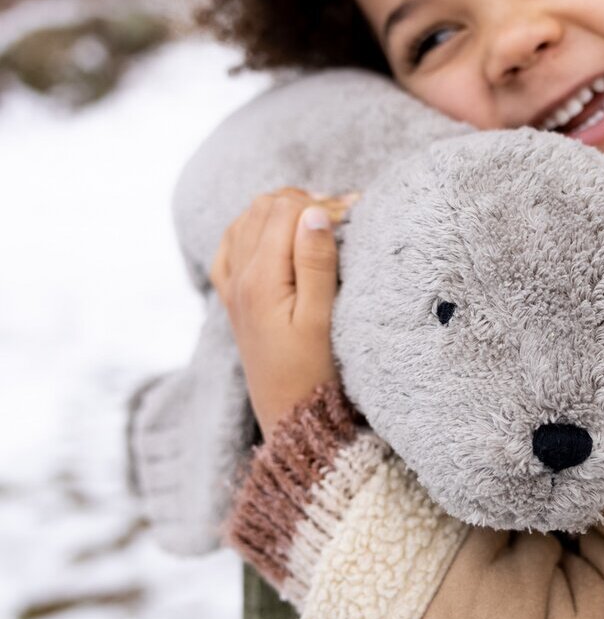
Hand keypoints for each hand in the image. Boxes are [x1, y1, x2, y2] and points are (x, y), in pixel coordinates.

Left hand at [210, 187, 358, 437]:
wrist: (291, 415)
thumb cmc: (314, 371)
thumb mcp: (322, 318)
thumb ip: (316, 262)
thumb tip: (315, 212)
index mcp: (261, 278)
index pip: (287, 210)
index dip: (323, 205)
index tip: (355, 215)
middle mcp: (239, 276)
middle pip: (265, 207)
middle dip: (305, 202)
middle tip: (343, 218)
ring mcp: (232, 286)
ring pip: (248, 218)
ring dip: (283, 211)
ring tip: (319, 224)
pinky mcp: (234, 297)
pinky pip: (232, 243)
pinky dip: (255, 228)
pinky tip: (279, 236)